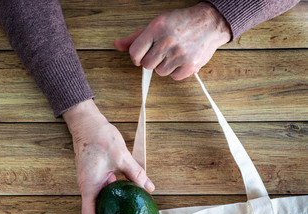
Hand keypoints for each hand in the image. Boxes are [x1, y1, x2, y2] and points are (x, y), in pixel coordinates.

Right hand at [63, 100, 154, 213]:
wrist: (87, 123)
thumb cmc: (99, 138)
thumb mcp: (122, 157)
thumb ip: (136, 173)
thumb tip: (149, 188)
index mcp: (89, 186)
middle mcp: (87, 187)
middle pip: (93, 213)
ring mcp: (90, 181)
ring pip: (98, 202)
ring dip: (109, 211)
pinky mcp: (94, 175)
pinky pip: (102, 191)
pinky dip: (111, 197)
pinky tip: (125, 197)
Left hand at [114, 2, 230, 79]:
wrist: (210, 23)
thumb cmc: (181, 23)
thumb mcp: (156, 24)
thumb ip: (135, 38)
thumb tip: (117, 45)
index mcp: (156, 28)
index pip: (134, 53)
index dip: (137, 57)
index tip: (143, 55)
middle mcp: (167, 41)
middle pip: (147, 65)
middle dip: (153, 60)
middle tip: (163, 51)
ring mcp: (179, 54)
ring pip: (160, 72)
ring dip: (165, 66)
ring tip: (174, 54)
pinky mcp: (190, 65)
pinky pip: (174, 77)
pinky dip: (177, 71)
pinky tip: (182, 59)